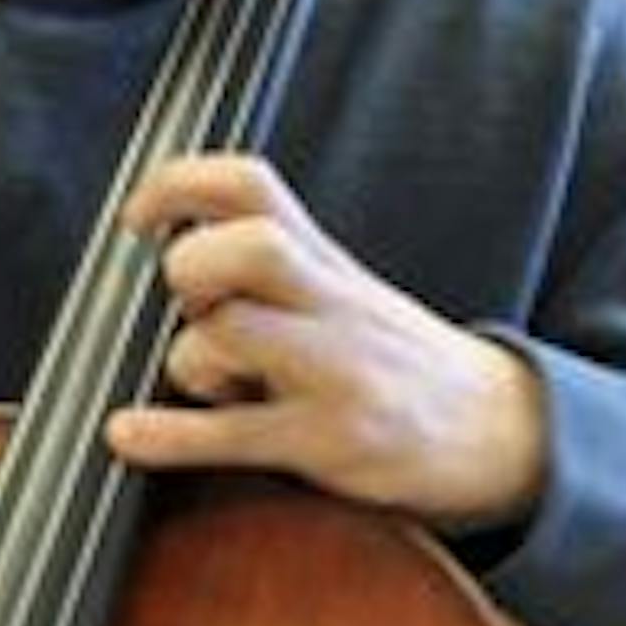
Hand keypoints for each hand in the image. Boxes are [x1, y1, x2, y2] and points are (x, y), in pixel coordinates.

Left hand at [105, 152, 547, 532]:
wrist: (497, 432)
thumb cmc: (394, 361)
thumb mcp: (342, 294)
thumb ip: (268, 271)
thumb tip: (167, 260)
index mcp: (326, 263)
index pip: (254, 187)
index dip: (183, 184)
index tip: (139, 213)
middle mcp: (331, 305)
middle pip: (253, 246)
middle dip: (194, 265)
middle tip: (187, 303)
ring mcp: (333, 372)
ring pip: (232, 335)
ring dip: (190, 358)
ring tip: (208, 382)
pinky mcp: (328, 440)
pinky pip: (232, 433)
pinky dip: (167, 435)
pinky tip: (128, 434)